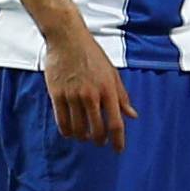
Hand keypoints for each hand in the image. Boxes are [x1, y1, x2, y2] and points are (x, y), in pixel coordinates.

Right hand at [44, 25, 136, 151]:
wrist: (68, 40)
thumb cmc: (93, 56)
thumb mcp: (112, 74)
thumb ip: (122, 97)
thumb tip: (132, 115)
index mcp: (108, 90)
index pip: (115, 123)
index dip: (118, 140)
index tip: (118, 149)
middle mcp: (91, 95)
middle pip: (96, 129)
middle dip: (99, 140)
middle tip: (100, 142)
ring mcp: (73, 95)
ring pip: (78, 128)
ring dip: (82, 137)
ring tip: (85, 137)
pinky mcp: (57, 94)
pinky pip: (62, 120)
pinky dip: (67, 131)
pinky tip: (70, 132)